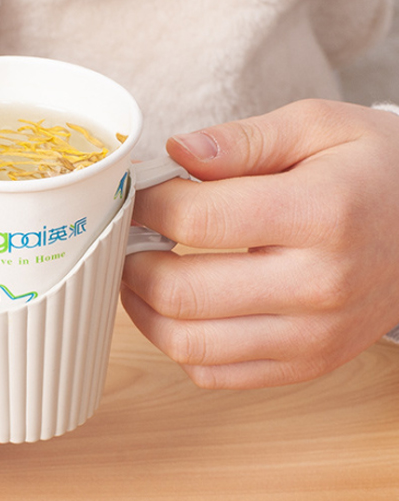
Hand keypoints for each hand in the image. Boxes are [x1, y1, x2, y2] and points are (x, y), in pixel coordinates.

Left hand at [121, 99, 398, 388]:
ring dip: (142, 309)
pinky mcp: (307, 364)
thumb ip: (242, 139)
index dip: (146, 205)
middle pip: (181, 292)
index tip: (135, 195)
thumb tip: (177, 153)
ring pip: (188, 344)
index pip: (196, 218)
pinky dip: (178, 344)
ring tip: (139, 273)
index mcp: (320, 213)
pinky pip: (215, 373)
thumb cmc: (375, 171)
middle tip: (126, 238)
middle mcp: (319, 285)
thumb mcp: (319, 127)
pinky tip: (176, 309)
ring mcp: (314, 335)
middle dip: (131, 262)